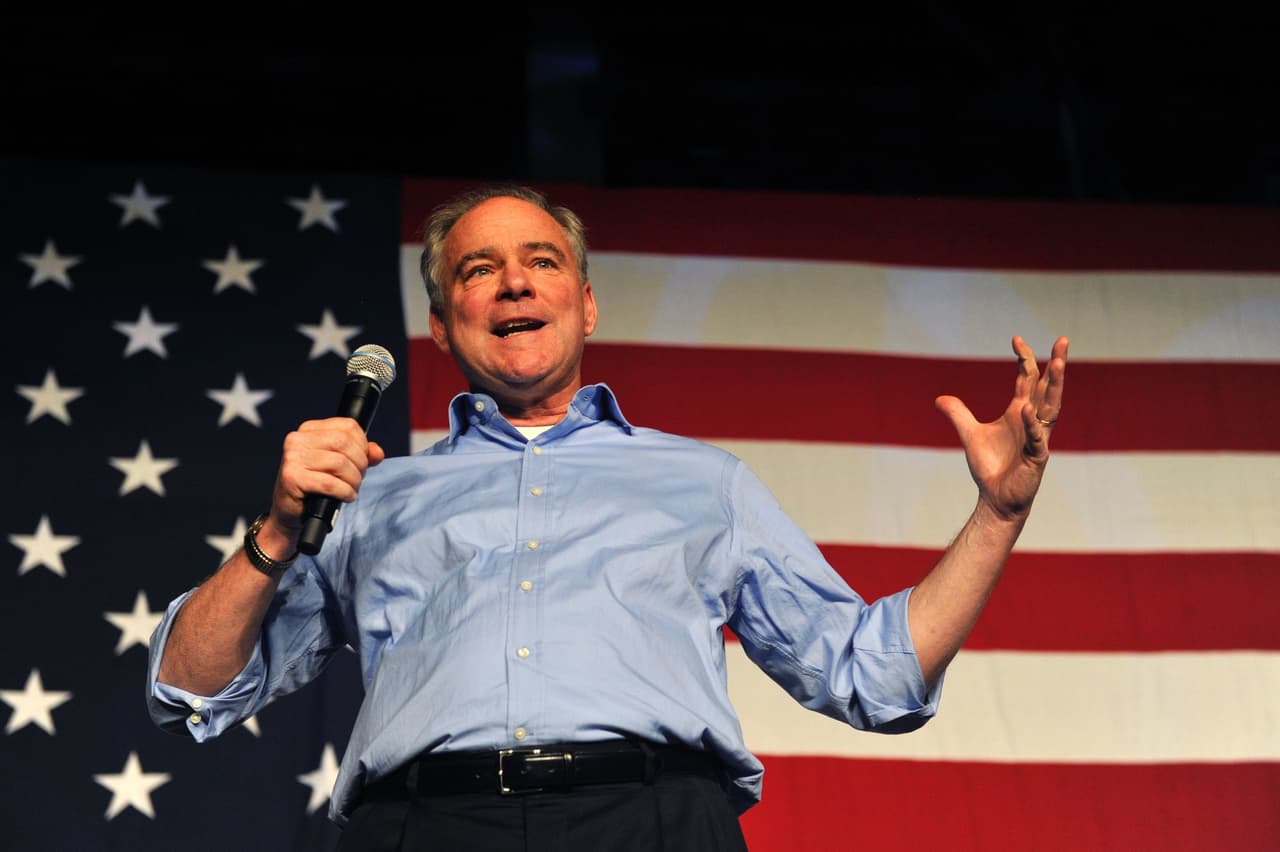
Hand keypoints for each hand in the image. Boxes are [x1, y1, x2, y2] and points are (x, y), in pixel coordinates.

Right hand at [270, 417, 385, 532]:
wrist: (291, 511)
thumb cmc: (315, 486)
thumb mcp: (339, 465)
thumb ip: (361, 454)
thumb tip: (377, 452)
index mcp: (309, 430)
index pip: (348, 426)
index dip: (363, 445)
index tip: (363, 460)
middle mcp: (297, 440)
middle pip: (344, 442)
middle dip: (359, 463)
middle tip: (357, 478)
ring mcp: (292, 458)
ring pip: (339, 463)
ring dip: (353, 480)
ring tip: (351, 489)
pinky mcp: (292, 478)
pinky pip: (330, 483)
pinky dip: (344, 492)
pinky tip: (346, 496)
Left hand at [934, 336, 1068, 520]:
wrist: (996, 499)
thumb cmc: (990, 467)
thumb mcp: (970, 435)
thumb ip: (958, 415)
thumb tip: (940, 398)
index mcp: (1020, 413)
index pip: (1028, 380)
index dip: (1024, 359)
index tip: (1017, 339)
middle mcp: (1033, 421)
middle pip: (1048, 387)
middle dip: (1055, 364)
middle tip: (1062, 339)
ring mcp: (1038, 439)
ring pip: (1051, 408)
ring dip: (1055, 386)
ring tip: (1057, 363)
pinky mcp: (1037, 458)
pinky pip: (1036, 438)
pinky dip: (1031, 424)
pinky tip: (1026, 408)